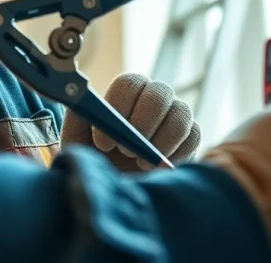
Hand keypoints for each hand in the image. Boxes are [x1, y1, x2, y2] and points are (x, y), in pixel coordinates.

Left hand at [60, 72, 200, 171]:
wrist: (117, 187)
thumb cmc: (96, 160)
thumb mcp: (77, 141)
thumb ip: (79, 118)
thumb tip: (83, 102)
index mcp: (125, 93)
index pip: (129, 83)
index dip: (119, 108)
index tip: (104, 142)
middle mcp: (153, 97)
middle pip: (159, 93)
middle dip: (143, 124)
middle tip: (127, 152)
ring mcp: (175, 114)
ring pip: (181, 113)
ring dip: (161, 141)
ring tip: (141, 164)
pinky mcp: (190, 136)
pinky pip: (193, 135)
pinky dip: (176, 153)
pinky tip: (157, 169)